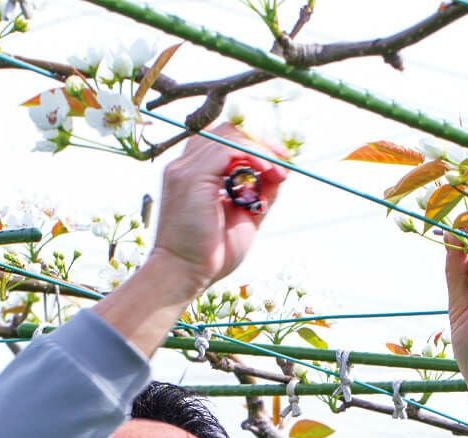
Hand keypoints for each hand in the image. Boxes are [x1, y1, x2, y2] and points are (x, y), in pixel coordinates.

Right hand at [149, 123, 287, 295]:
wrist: (183, 274)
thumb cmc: (209, 255)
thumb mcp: (244, 216)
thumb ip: (259, 193)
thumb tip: (279, 172)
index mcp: (192, 175)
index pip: (222, 142)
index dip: (253, 146)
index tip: (278, 164)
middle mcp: (184, 167)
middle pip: (226, 132)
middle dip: (260, 143)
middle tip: (284, 162)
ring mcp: (185, 170)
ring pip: (229, 136)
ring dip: (260, 150)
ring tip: (279, 172)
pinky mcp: (191, 177)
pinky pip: (227, 149)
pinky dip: (252, 155)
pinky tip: (267, 172)